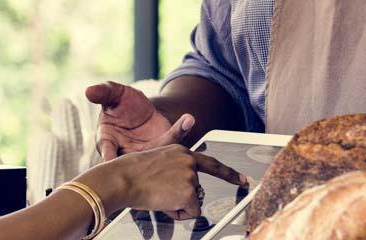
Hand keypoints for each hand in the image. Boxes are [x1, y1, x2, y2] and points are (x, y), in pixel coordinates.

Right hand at [86, 81, 194, 160]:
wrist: (140, 108)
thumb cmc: (121, 103)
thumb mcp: (112, 94)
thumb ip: (103, 92)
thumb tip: (89, 91)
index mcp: (107, 141)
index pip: (107, 152)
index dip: (110, 156)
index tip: (114, 158)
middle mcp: (126, 152)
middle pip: (134, 160)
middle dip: (146, 158)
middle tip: (159, 147)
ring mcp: (145, 153)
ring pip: (157, 153)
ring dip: (171, 139)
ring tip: (184, 122)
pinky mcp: (162, 149)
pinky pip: (172, 144)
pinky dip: (181, 131)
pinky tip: (188, 119)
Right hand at [86, 144, 247, 219]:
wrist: (122, 178)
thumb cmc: (131, 172)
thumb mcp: (155, 158)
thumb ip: (172, 165)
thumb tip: (180, 180)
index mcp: (182, 152)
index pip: (211, 163)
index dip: (229, 174)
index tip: (243, 180)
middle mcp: (189, 161)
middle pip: (197, 190)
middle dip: (182, 197)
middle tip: (161, 192)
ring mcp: (190, 176)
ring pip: (192, 202)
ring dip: (176, 204)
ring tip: (158, 194)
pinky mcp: (189, 192)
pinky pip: (190, 213)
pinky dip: (176, 213)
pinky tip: (162, 202)